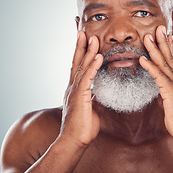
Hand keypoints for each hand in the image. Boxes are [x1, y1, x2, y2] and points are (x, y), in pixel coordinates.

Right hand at [59, 31, 102, 147]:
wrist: (74, 142)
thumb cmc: (83, 127)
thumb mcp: (91, 108)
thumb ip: (94, 98)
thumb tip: (99, 93)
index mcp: (75, 89)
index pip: (78, 66)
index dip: (80, 52)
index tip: (83, 39)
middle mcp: (72, 87)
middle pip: (76, 62)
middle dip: (80, 45)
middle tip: (82, 30)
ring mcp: (75, 91)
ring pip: (81, 67)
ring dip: (87, 51)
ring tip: (92, 37)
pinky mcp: (80, 97)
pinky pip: (88, 79)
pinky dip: (93, 67)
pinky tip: (98, 56)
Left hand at [139, 25, 172, 141]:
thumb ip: (167, 97)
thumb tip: (160, 95)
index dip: (170, 47)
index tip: (167, 36)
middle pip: (169, 57)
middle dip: (163, 41)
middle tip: (158, 28)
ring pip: (163, 63)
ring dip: (154, 49)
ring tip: (147, 37)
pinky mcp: (170, 92)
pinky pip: (158, 76)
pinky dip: (150, 66)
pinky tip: (142, 59)